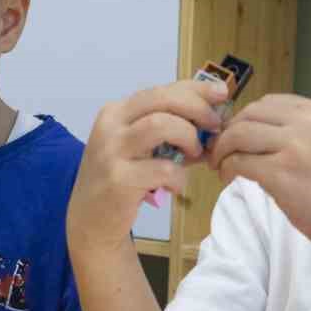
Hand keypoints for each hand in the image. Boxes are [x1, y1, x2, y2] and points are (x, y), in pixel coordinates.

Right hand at [67, 79, 229, 251]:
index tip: (221, 92)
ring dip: (188, 137)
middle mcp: (110, 126)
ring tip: (195, 153)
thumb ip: (171, 134)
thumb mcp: (141, 150)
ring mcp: (112, 151)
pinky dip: (179, 177)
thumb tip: (213, 124)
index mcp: (116, 112)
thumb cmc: (121, 180)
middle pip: (162, 99)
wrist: (90, 221)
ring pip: (161, 125)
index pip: (160, 90)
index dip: (195, 89)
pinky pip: (164, 169)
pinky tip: (175, 185)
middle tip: (214, 125)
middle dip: (197, 108)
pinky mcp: (119, 179)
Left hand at [207, 94, 310, 257]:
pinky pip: (239, 162)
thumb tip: (249, 128)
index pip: (268, 103)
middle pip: (249, 114)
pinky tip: (229, 179)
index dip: (245, 118)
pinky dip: (227, 169)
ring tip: (221, 166)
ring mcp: (294, 146)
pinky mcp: (281, 173)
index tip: (237, 136)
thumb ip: (295, 131)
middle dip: (229, 132)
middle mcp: (306, 122)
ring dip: (223, 150)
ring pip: (238, 135)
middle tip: (222, 151)